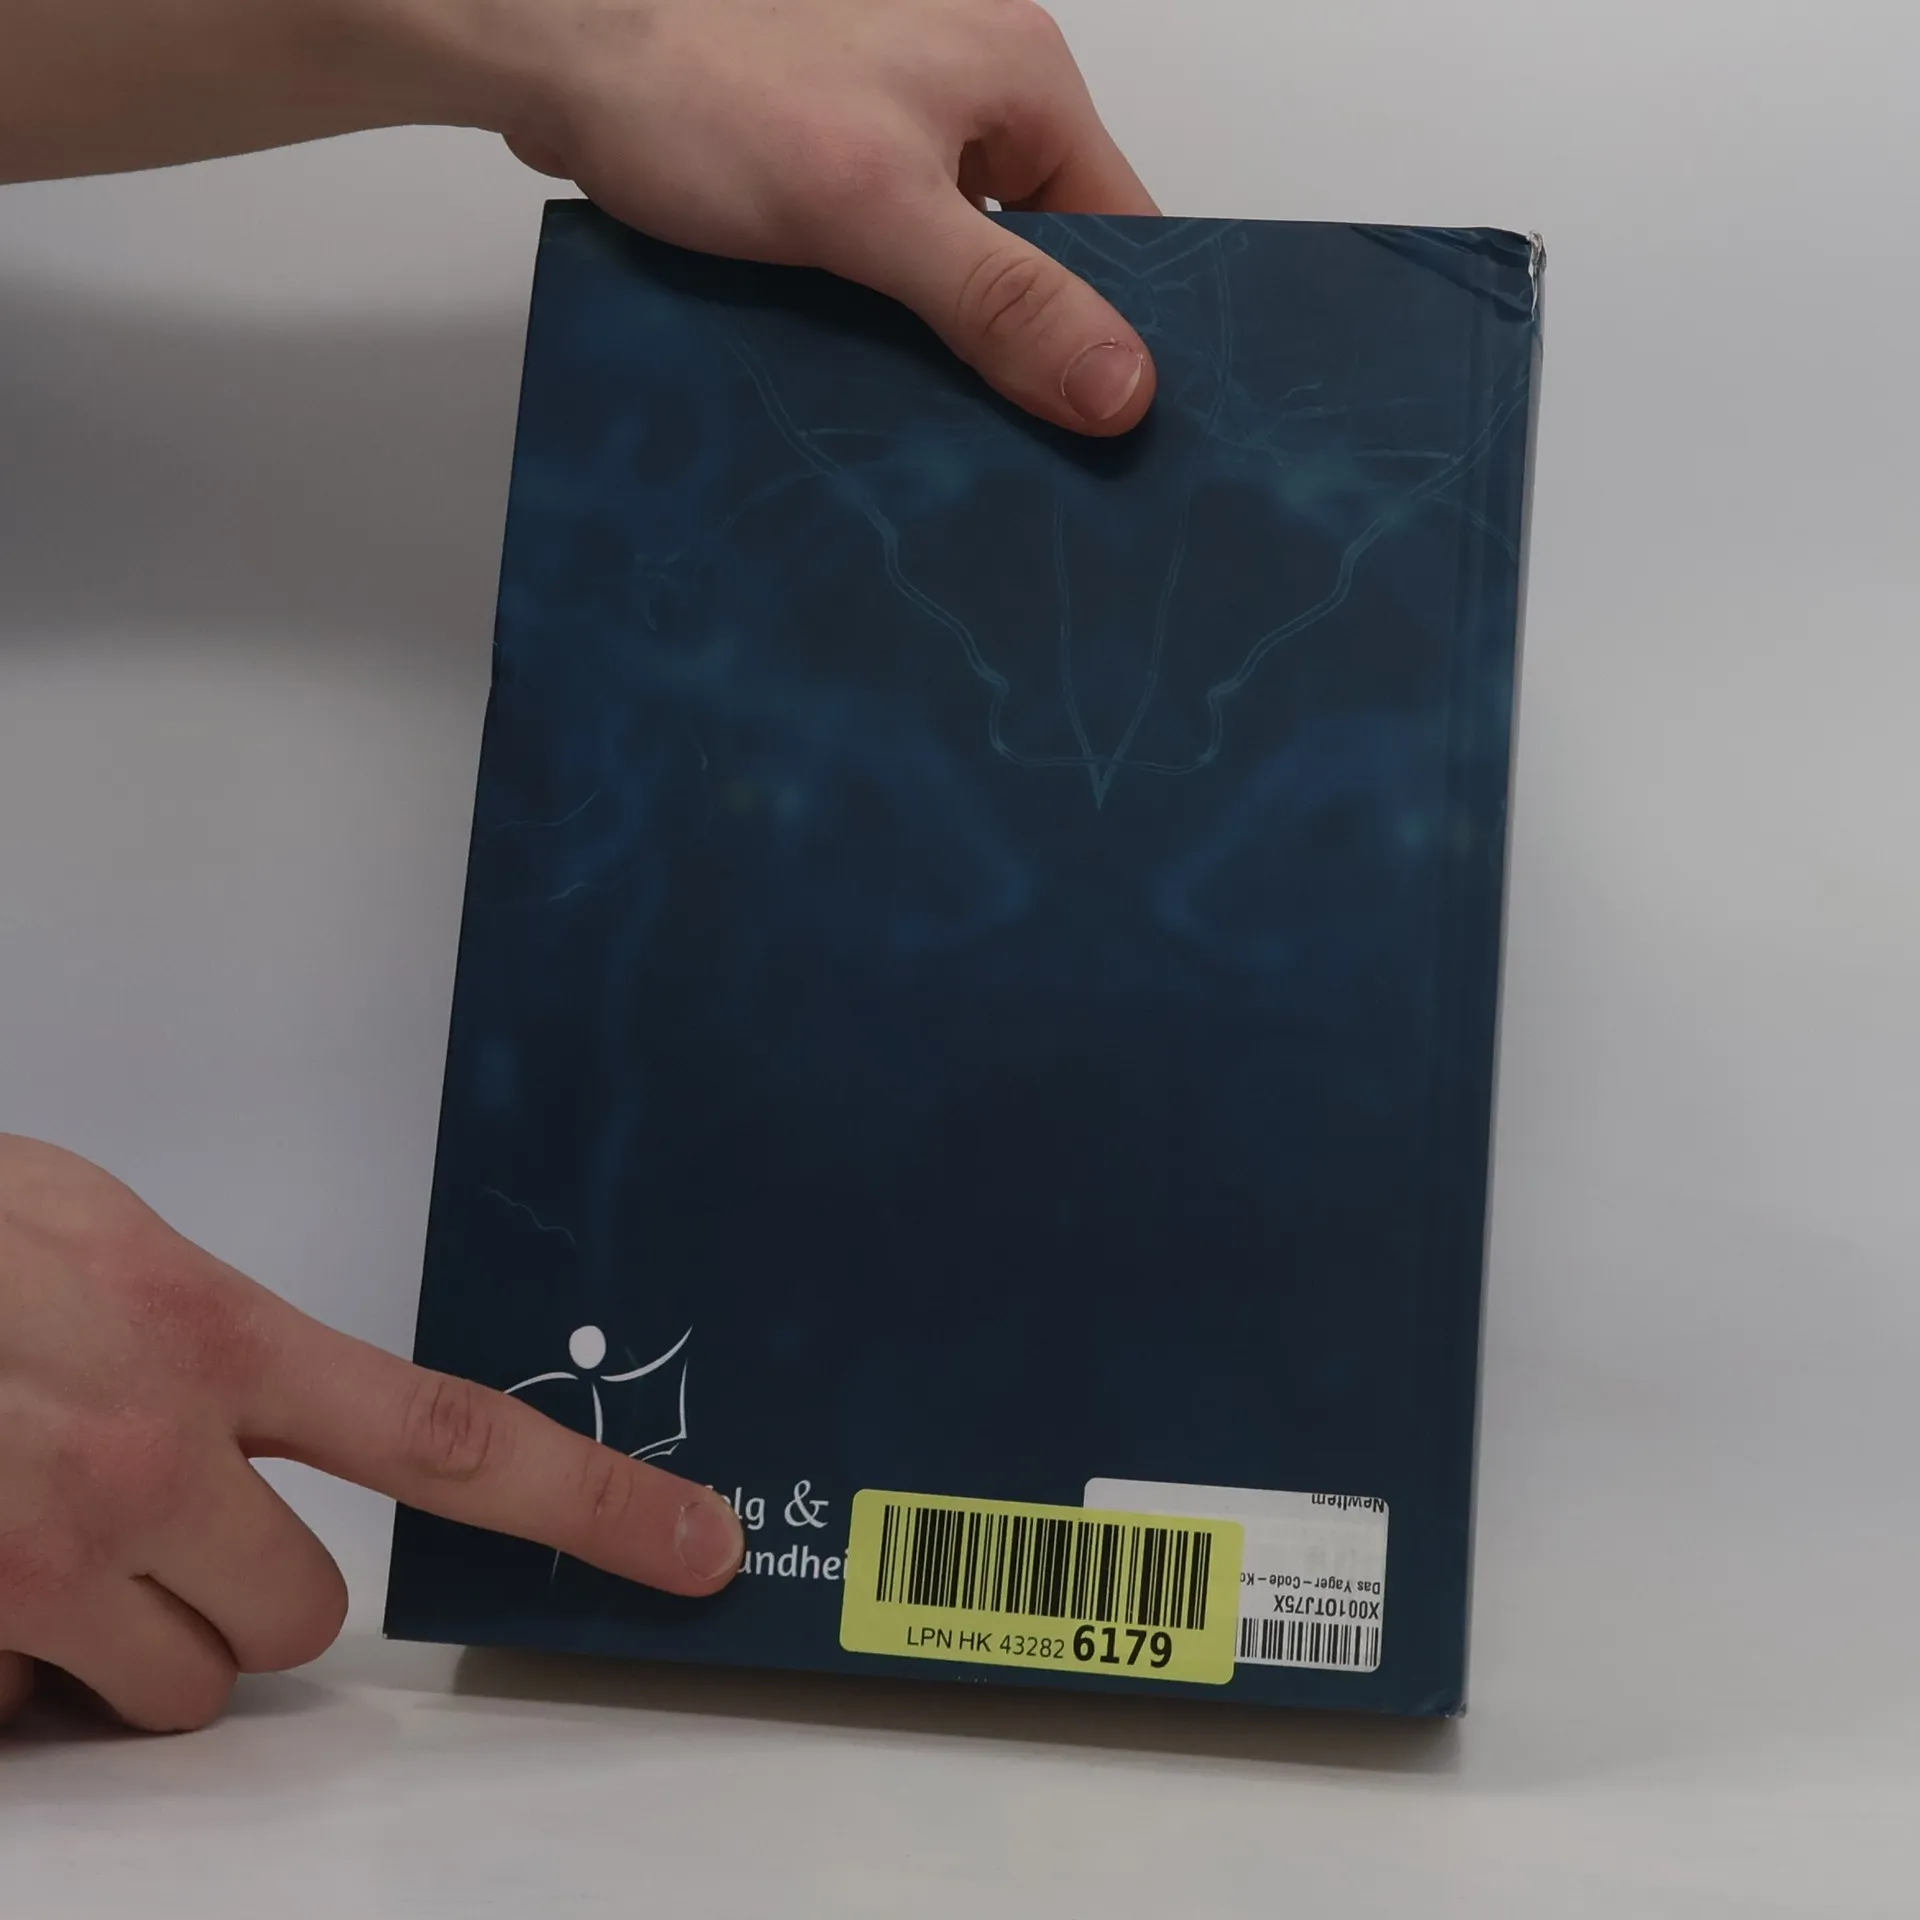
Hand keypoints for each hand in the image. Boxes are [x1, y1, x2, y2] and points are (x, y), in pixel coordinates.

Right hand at [0, 1135, 743, 1732]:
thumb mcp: (91, 1231)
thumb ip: (203, 1327)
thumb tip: (253, 1414)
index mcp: (210, 1337)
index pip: (452, 1439)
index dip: (594, 1504)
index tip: (699, 1549)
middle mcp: (141, 1465)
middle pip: (300, 1619)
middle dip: (247, 1587)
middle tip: (167, 1515)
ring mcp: (37, 1565)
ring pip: (174, 1689)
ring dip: (135, 1637)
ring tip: (49, 1529)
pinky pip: (31, 1708)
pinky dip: (17, 1661)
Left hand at [483, 0, 1159, 431]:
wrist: (557, 53)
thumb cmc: (703, 88)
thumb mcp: (878, 212)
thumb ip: (1003, 301)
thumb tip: (1123, 389)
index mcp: (1021, 77)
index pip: (1125, 228)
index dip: (1121, 332)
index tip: (1111, 433)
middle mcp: (974, 94)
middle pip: (1046, 256)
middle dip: (1026, 350)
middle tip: (1018, 452)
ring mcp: (903, 130)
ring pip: (966, 269)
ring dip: (949, 347)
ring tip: (939, 429)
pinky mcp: (837, 169)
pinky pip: (897, 265)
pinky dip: (889, 326)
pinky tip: (870, 384)